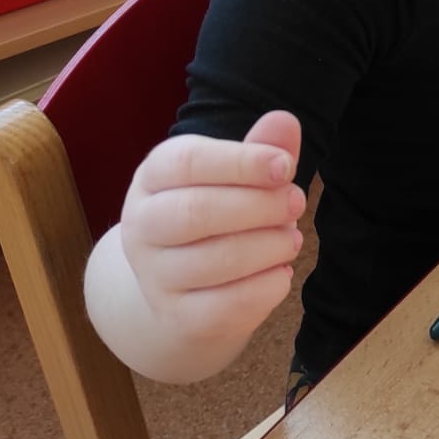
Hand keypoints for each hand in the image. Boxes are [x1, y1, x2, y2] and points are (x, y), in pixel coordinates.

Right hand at [118, 110, 305, 351]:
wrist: (186, 290)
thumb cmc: (220, 217)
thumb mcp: (237, 177)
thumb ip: (261, 150)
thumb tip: (285, 121)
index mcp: (154, 177)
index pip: (188, 162)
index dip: (242, 162)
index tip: (285, 166)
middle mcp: (142, 226)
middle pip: (196, 212)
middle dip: (259, 206)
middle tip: (297, 203)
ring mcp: (154, 277)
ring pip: (215, 261)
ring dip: (269, 247)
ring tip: (292, 239)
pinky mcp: (178, 318)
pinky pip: (227, 305)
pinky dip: (267, 287)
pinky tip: (280, 273)